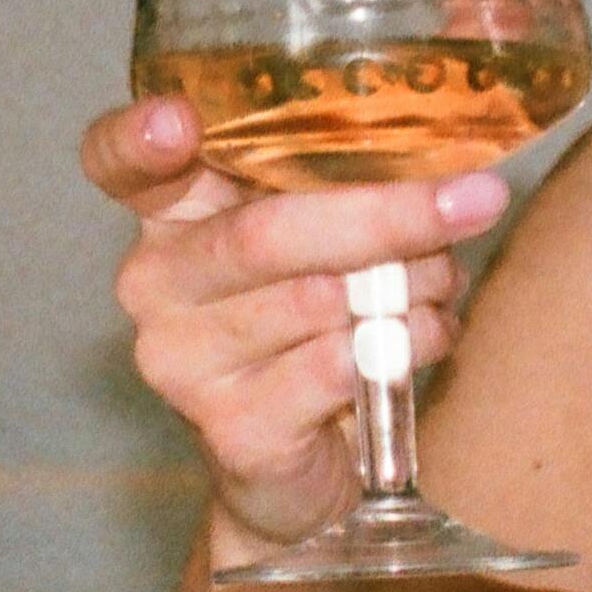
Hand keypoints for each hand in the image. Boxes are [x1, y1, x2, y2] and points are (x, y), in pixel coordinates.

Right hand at [80, 91, 509, 550]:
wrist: (296, 469)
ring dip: (411, 284)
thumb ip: (343, 178)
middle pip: (262, 233)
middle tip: (474, 199)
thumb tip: (451, 124)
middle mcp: (154, 284)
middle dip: (383, 214)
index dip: (136, 138)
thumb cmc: (315, 321)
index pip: (117, 161)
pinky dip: (408, 342)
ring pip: (318, 300)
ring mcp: (182, 362)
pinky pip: (337, 367)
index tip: (176, 122)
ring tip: (445, 278)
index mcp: (168, 214)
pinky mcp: (232, 428)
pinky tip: (431, 333)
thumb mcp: (318, 234)